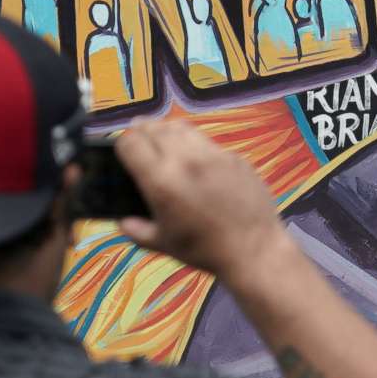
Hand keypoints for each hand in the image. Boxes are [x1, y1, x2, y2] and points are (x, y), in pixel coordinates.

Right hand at [112, 117, 288, 277]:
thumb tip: (123, 221)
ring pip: (181, 127)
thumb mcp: (163, 244)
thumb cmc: (204, 250)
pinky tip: (196, 159)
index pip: (130, 142)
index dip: (122, 145)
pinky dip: (195, 145)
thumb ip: (136, 230)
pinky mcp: (234, 157)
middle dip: (141, 131)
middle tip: (139, 139)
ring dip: (166, 130)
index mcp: (161, 180)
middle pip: (154, 128)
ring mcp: (213, 155)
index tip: (124, 152)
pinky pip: (207, 142)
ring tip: (163, 140)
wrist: (254, 250)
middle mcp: (185, 159)